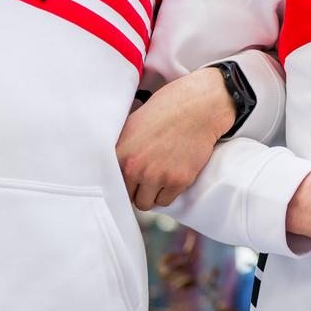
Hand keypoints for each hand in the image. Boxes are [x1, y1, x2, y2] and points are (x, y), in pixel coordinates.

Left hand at [118, 67, 237, 208]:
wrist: (199, 107)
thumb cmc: (167, 110)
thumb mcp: (134, 123)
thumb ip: (122, 148)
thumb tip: (115, 165)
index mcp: (121, 153)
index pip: (112, 183)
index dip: (122, 182)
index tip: (129, 180)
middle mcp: (135, 168)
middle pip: (129, 197)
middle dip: (138, 189)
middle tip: (148, 177)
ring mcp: (157, 176)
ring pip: (146, 203)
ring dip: (152, 194)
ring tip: (160, 177)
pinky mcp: (178, 181)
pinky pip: (166, 200)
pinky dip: (168, 192)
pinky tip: (172, 175)